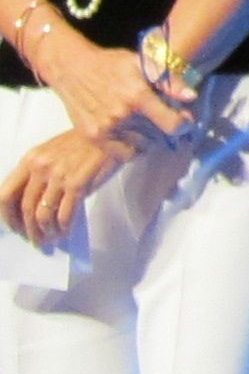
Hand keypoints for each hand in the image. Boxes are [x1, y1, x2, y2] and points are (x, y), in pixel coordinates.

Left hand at [0, 129, 125, 245]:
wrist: (113, 132)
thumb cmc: (84, 143)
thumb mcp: (52, 152)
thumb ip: (37, 173)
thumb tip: (31, 204)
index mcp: (30, 159)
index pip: (5, 194)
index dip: (8, 217)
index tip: (15, 228)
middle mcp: (40, 167)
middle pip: (25, 208)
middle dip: (28, 230)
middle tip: (36, 241)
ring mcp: (59, 176)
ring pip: (43, 215)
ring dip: (46, 233)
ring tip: (51, 240)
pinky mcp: (78, 184)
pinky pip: (64, 214)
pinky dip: (63, 228)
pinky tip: (65, 232)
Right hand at [34, 22, 191, 154]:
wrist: (72, 68)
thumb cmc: (110, 63)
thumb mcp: (141, 64)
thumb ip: (169, 81)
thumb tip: (191, 96)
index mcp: (137, 96)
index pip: (172, 124)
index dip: (184, 125)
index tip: (184, 120)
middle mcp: (122, 115)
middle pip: (157, 136)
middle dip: (163, 129)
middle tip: (158, 118)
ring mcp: (105, 128)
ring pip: (141, 146)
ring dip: (147, 139)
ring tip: (143, 124)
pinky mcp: (93, 136)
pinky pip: (121, 153)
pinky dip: (129, 147)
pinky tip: (129, 133)